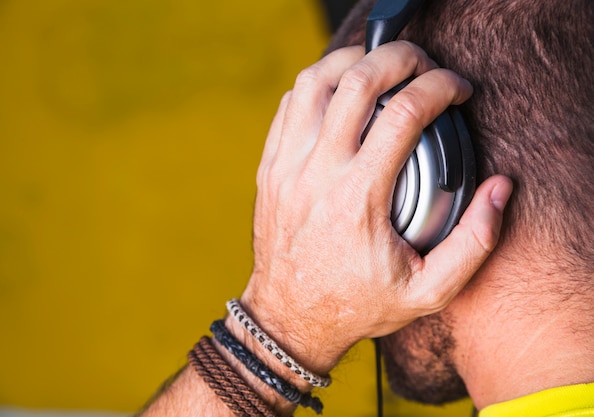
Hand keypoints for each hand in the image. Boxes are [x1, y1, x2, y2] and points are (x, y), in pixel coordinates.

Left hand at [240, 41, 512, 374]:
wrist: (290, 317)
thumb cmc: (356, 304)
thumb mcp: (428, 290)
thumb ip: (474, 242)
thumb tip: (500, 190)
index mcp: (359, 199)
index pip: (405, 114)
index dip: (441, 87)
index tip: (457, 90)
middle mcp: (317, 174)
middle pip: (356, 81)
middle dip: (399, 57)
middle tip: (422, 65)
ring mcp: (286, 167)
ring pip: (313, 83)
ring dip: (351, 62)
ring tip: (380, 67)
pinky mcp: (269, 168)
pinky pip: (288, 106)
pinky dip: (317, 86)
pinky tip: (340, 93)